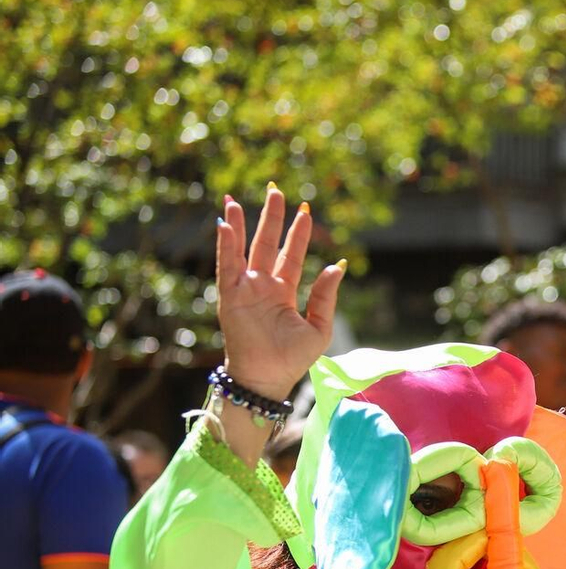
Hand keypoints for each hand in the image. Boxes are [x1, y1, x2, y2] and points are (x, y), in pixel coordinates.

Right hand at [215, 187, 344, 399]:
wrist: (268, 378)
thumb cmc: (293, 359)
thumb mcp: (319, 327)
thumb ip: (326, 296)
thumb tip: (337, 265)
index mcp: (284, 291)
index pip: (291, 255)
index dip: (298, 233)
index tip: (305, 211)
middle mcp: (263, 286)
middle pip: (267, 244)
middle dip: (271, 218)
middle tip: (276, 190)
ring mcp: (245, 290)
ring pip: (243, 250)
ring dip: (240, 224)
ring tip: (236, 199)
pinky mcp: (230, 297)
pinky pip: (227, 266)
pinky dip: (226, 246)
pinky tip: (225, 224)